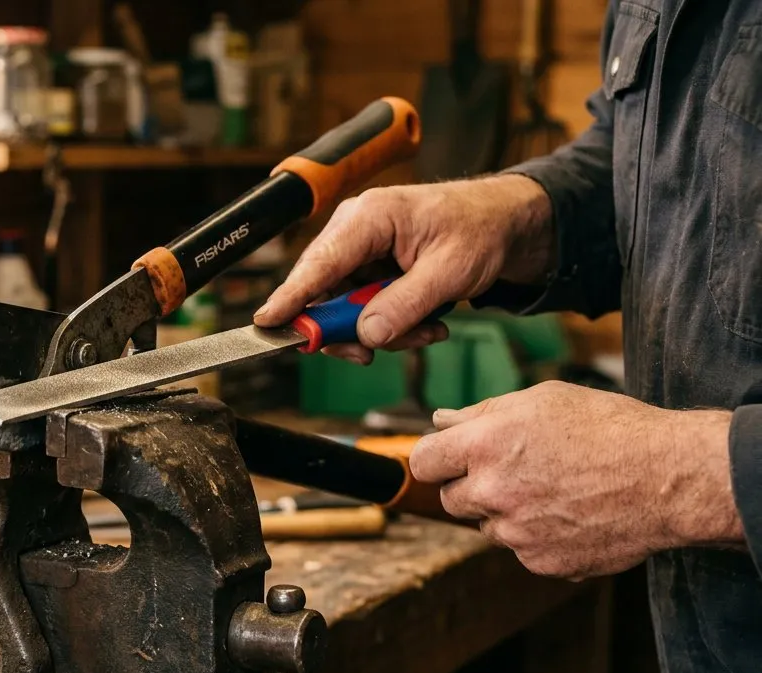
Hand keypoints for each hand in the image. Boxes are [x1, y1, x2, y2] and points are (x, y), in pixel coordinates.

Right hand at [254, 175, 554, 363]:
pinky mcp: (370, 270)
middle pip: (324, 293)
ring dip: (382, 331)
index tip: (267, 323)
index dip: (291, 297)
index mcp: (370, 217)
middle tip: (371, 353)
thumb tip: (366, 335)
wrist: (506, 224)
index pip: (319, 263)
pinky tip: (425, 324)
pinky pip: (363, 309)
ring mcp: (360, 252)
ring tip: (427, 332)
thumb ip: (406, 305)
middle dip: (351, 329)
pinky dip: (391, 325)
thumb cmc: (481, 230)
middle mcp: (355, 231)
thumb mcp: (451, 272)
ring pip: (344, 309)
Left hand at [408, 381, 740, 579]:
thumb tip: (441, 421)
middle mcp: (493, 492)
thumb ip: (481, 413)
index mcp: (484, 445)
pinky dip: (538, 537)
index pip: (423, 462)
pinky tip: (571, 513)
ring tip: (553, 489)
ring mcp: (516, 533)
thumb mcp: (542, 400)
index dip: (436, 458)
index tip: (450, 458)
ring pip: (488, 527)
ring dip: (507, 513)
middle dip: (471, 486)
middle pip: (451, 500)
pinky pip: (522, 550)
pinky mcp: (541, 562)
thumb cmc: (609, 429)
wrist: (668, 478)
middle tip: (514, 471)